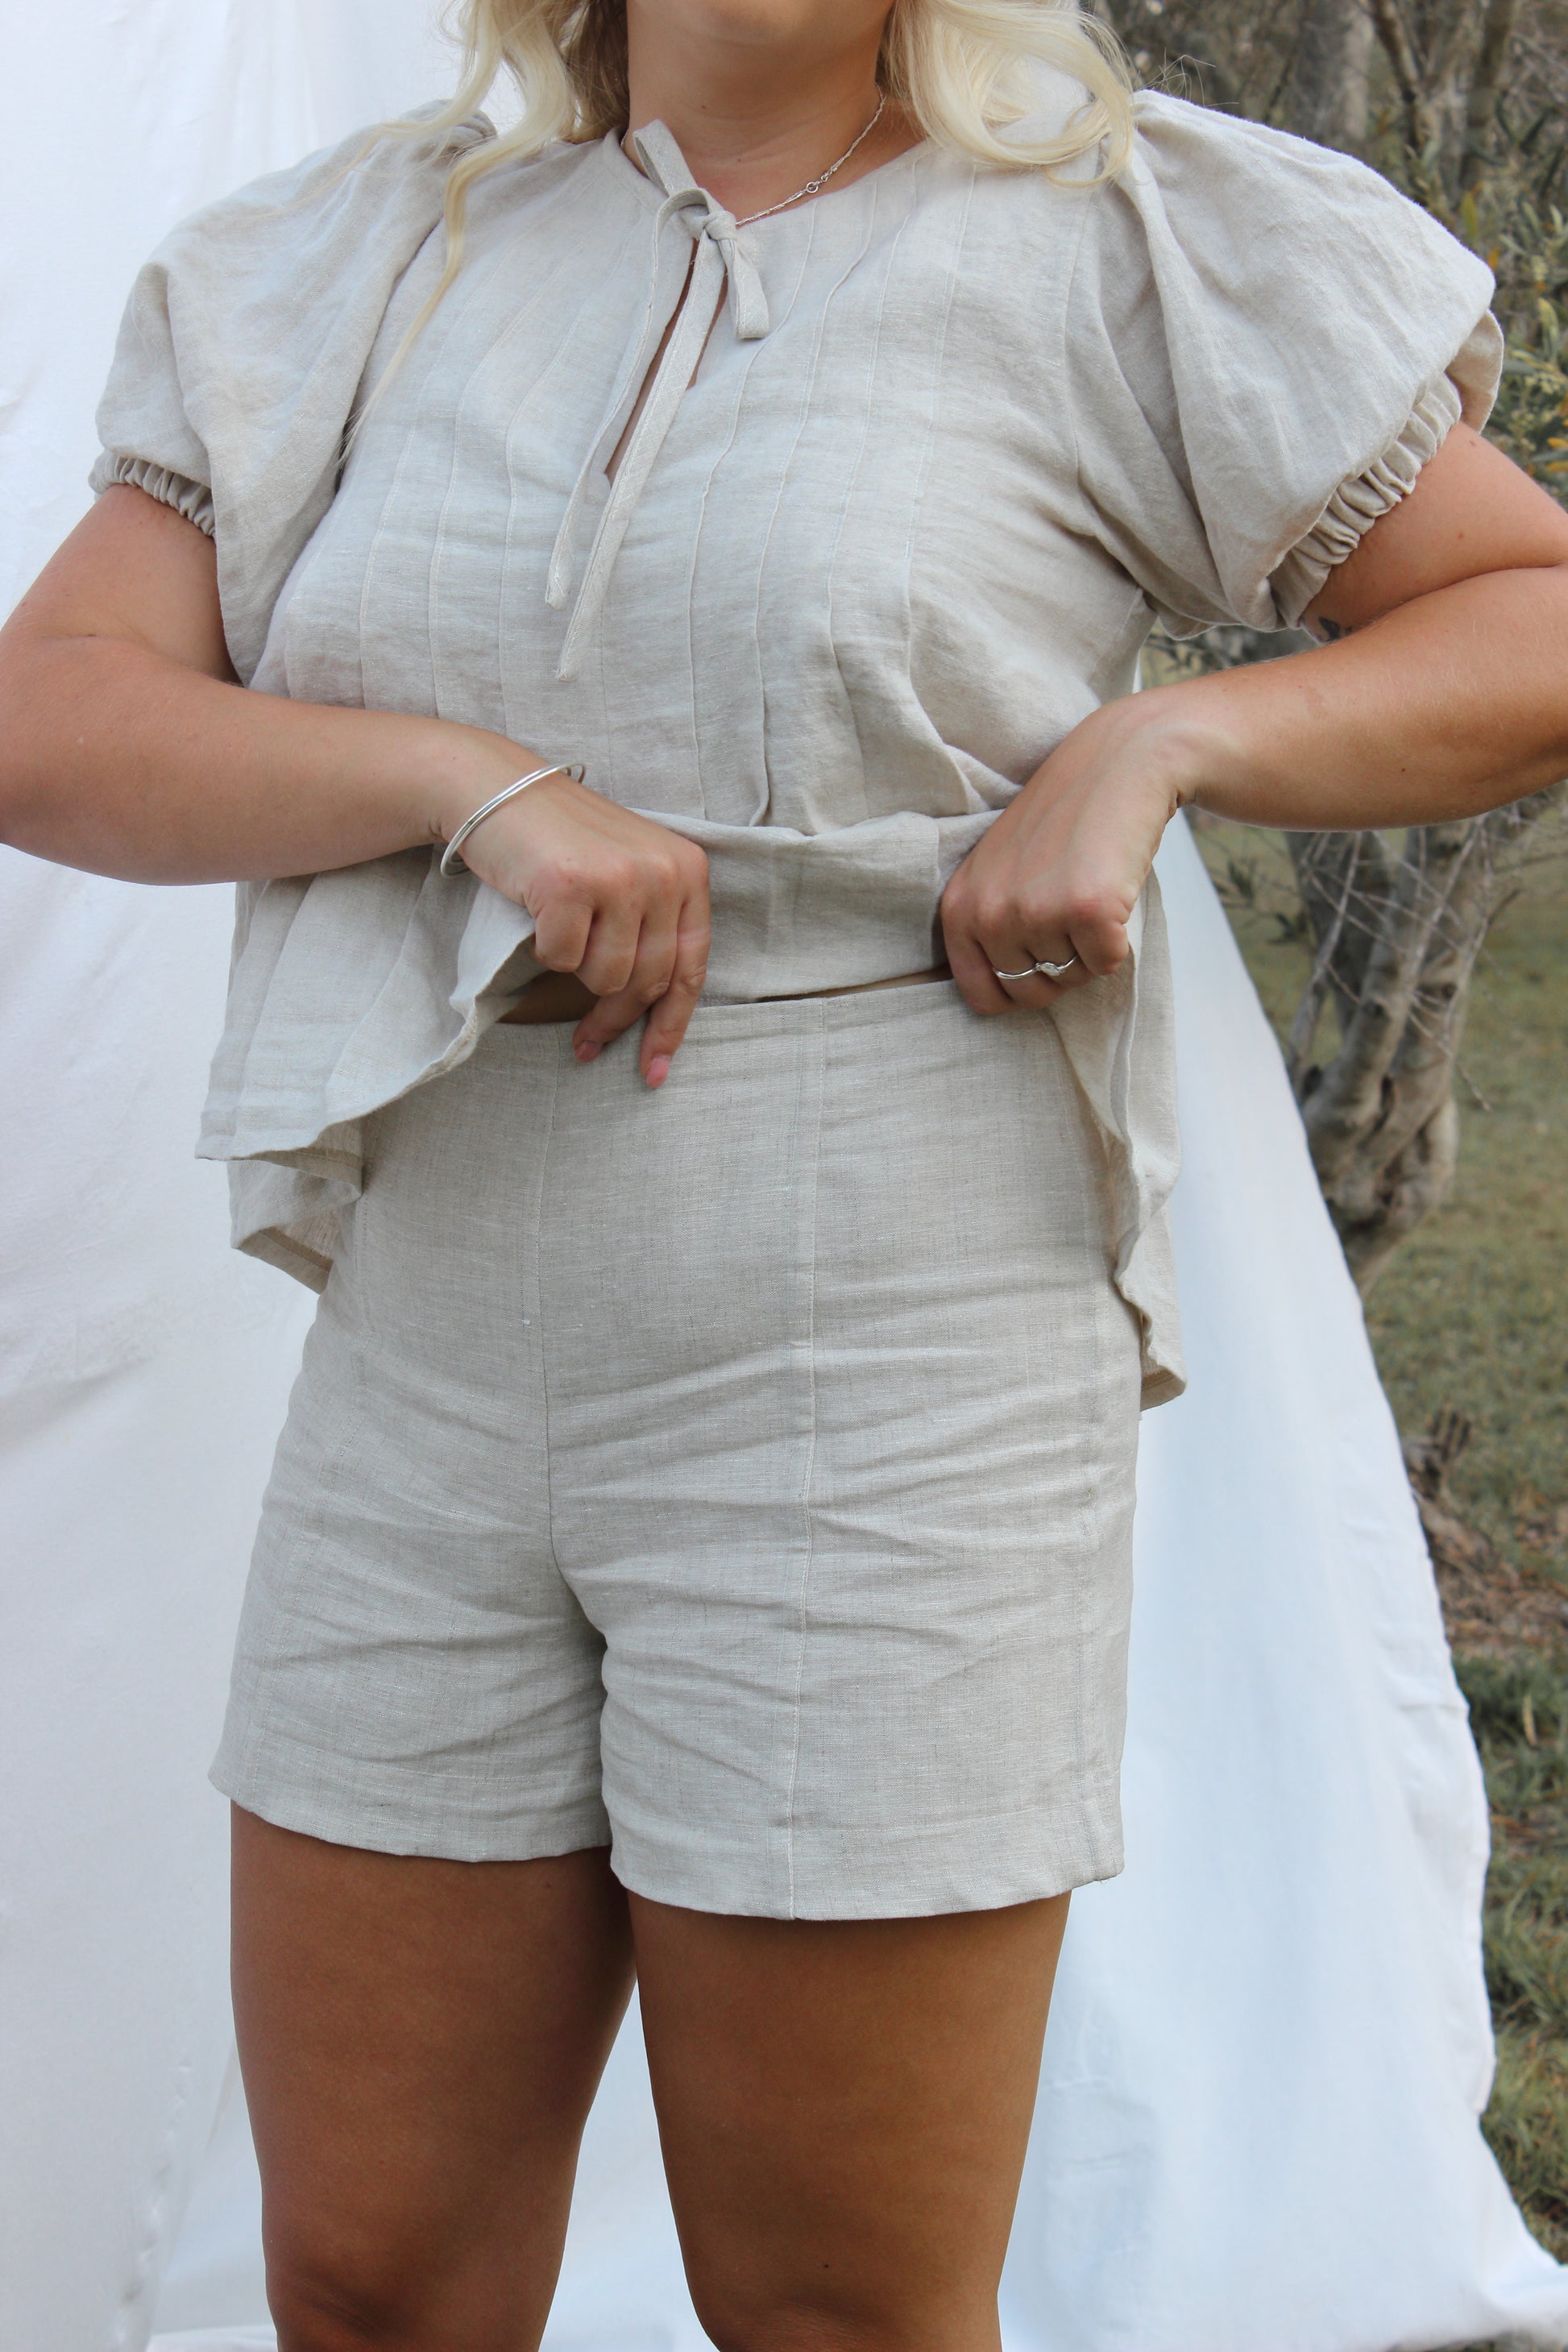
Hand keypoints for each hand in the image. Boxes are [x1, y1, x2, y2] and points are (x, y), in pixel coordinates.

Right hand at [438, 758, 710, 1086]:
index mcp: (687, 870)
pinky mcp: (571, 885)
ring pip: (605, 976)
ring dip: (576, 970)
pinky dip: (545, 949)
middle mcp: (662, 872)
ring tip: (561, 934)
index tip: (653, 1070)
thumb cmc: (562, 843)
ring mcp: (618, 877)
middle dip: (613, 1020)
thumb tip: (657, 1017)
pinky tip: (538, 915)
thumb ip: (653, 929)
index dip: (671, 1026)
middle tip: (586, 1042)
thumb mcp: (628, 873)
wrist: (496, 788)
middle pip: (648, 981)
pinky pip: (561, 959)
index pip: (691, 968)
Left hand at [940, 694, 1190, 1014]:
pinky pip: (1108, 963)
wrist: (1119, 763)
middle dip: (1061, 966)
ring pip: (1073, 978)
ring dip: (1091, 947)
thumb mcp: (1000, 869)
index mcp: (960, 907)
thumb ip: (990, 924)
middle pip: (1032, 992)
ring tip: (1090, 889)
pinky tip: (1113, 891)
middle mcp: (989, 914)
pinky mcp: (1086, 911)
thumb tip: (1005, 995)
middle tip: (1072, 912)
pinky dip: (1120, 939)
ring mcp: (1035, 913)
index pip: (981, 995)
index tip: (1040, 962)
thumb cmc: (1063, 820)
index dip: (1018, 989)